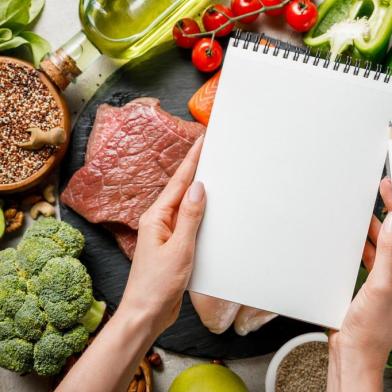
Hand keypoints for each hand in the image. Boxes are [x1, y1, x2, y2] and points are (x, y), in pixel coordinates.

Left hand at [118, 135, 205, 333]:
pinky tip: (209, 212)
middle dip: (196, 170)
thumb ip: (189, 217)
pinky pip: (188, 223)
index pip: (178, 183)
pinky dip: (199, 214)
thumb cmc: (157, 284)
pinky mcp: (173, 245)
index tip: (201, 141)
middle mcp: (159, 222)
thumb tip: (198, 188)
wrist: (146, 313)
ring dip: (199, 192)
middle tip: (210, 152)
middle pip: (181, 191)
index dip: (191, 160)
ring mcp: (166, 234)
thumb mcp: (179, 248)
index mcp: (156, 218)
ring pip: (186, 207)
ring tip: (213, 176)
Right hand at [328, 177, 391, 391]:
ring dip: (376, 226)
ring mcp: (386, 277)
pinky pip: (371, 255)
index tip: (389, 189)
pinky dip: (365, 243)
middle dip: (389, 210)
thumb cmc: (371, 328)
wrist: (353, 348)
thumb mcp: (382, 287)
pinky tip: (358, 235)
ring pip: (383, 243)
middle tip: (382, 190)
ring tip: (368, 208)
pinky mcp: (372, 281)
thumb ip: (388, 253)